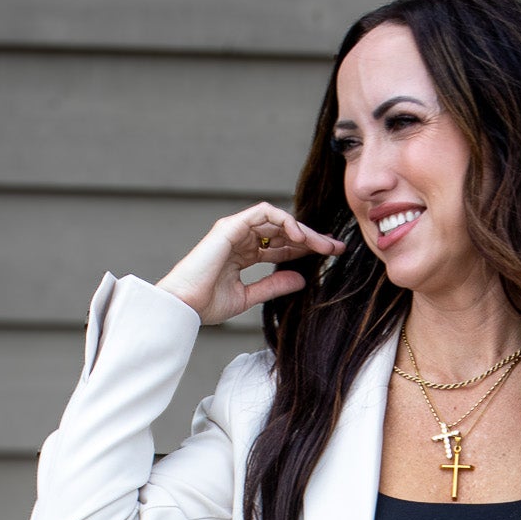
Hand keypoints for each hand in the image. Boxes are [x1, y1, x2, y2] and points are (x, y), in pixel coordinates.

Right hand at [155, 201, 345, 324]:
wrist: (184, 306)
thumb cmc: (206, 304)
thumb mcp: (249, 296)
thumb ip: (274, 286)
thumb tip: (302, 280)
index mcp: (243, 254)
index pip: (281, 246)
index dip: (307, 249)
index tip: (331, 255)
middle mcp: (240, 238)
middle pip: (283, 232)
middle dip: (312, 238)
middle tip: (336, 247)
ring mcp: (235, 230)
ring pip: (278, 220)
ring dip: (302, 230)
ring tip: (322, 245)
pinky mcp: (230, 226)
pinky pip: (263, 213)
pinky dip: (284, 221)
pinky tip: (300, 237)